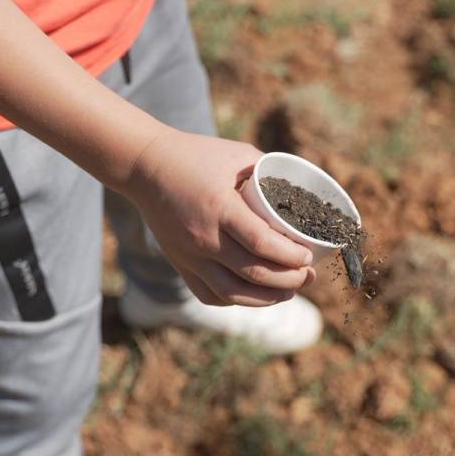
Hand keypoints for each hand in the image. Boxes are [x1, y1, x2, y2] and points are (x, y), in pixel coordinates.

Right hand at [122, 130, 316, 305]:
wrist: (145, 167)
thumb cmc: (195, 155)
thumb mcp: (237, 155)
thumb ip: (269, 172)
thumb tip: (301, 190)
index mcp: (220, 209)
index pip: (262, 244)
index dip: (291, 257)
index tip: (309, 257)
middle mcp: (204, 238)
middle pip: (253, 273)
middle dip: (289, 281)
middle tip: (308, 276)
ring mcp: (190, 256)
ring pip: (233, 293)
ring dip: (267, 299)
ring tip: (289, 292)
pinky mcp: (180, 264)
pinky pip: (210, 295)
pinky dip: (236, 300)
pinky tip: (255, 294)